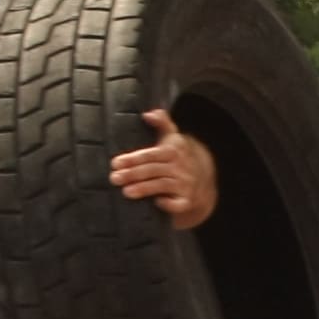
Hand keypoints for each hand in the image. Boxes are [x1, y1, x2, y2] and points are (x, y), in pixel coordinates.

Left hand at [111, 108, 215, 226]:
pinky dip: (168, 204)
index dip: (132, 159)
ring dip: (144, 188)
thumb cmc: (179, 157)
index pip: (150, 154)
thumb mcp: (173, 137)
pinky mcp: (187, 200)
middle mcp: (180, 166)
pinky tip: (156, 203)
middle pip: (153, 170)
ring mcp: (184, 184)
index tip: (115, 163)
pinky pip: (178, 204)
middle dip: (132, 174)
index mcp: (173, 150)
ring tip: (126, 191)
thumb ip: (162, 122)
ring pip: (162, 185)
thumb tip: (147, 114)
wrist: (204, 178)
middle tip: (114, 178)